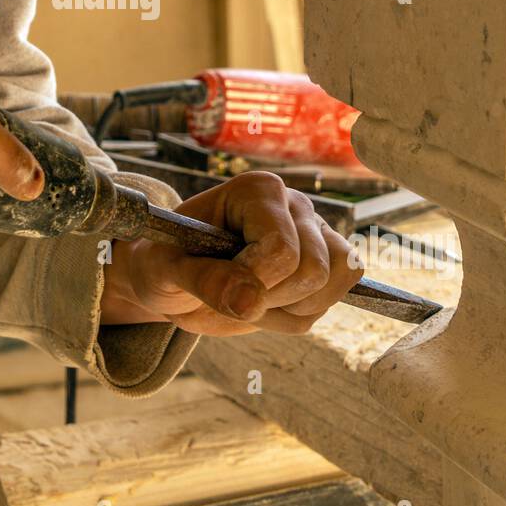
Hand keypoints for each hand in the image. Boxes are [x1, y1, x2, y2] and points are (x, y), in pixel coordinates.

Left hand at [100, 172, 361, 335]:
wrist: (177, 278)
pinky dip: (301, 314)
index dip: (253, 281)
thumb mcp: (168, 271)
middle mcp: (294, 203)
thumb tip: (249, 301)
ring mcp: (316, 229)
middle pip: (311, 271)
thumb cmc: (170, 262)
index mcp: (256, 191)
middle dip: (268, 299)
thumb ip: (205, 281)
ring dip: (288, 309)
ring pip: (331, 283)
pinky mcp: (327, 258)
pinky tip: (270, 304)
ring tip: (250, 297)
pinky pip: (337, 295)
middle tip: (230, 293)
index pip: (281, 249)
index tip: (217, 281)